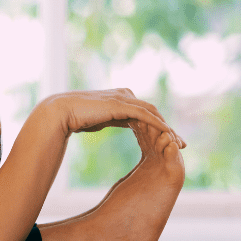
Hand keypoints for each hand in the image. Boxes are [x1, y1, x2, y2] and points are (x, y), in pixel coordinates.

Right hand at [42, 89, 185, 147]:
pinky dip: (158, 125)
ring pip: (153, 113)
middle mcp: (124, 95)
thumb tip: (122, 123)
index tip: (169, 141)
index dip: (159, 126)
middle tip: (181, 145)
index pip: (145, 112)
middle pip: (153, 112)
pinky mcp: (120, 104)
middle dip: (168, 129)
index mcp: (120, 98)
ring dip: (167, 129)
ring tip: (177, 144)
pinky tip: (167, 135)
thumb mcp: (100, 119)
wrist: (59, 112)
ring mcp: (123, 98)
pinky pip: (145, 115)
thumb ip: (114, 118)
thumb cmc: (74, 117)